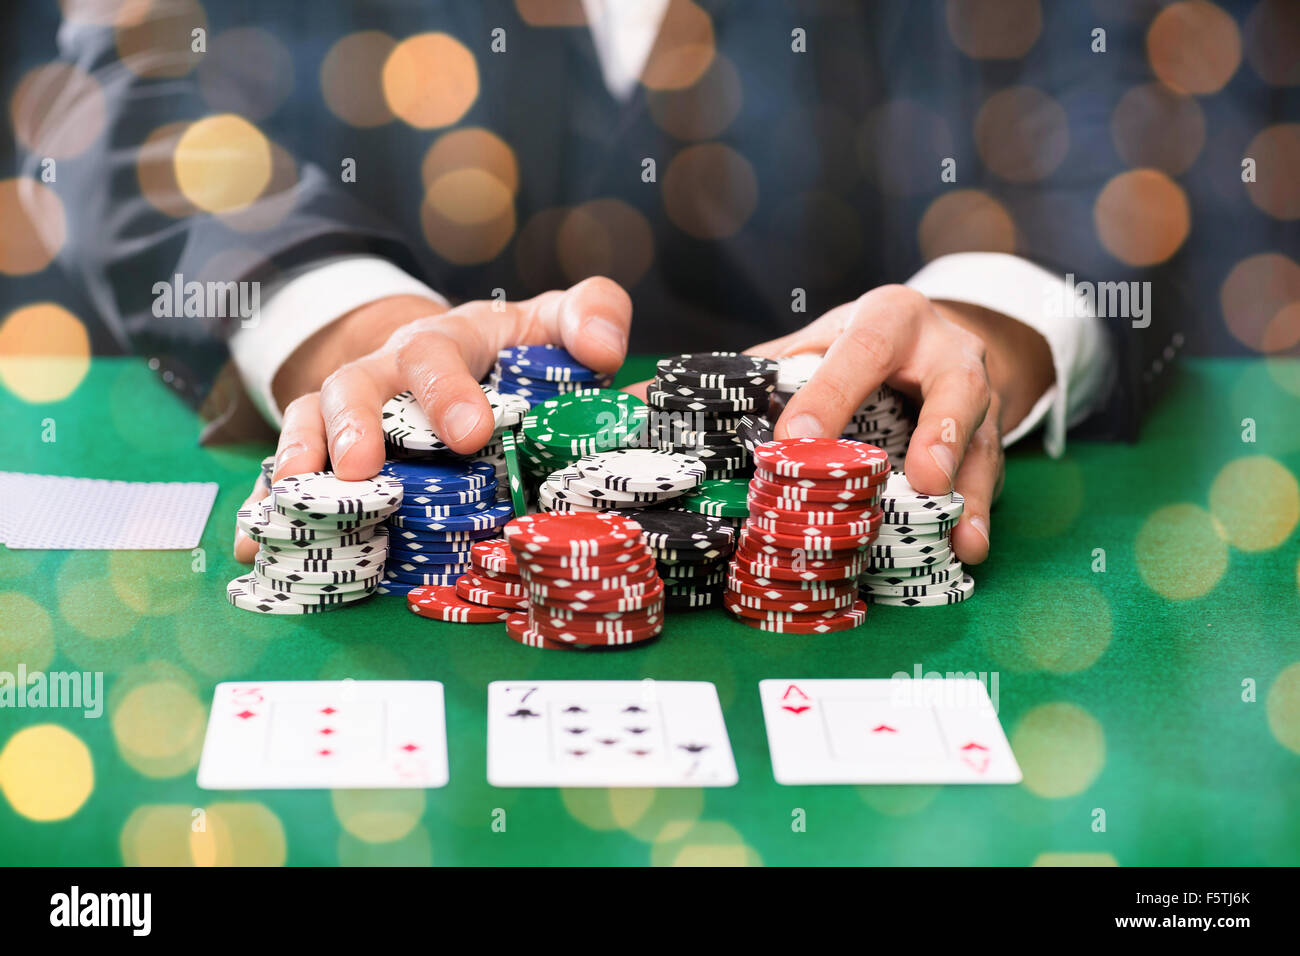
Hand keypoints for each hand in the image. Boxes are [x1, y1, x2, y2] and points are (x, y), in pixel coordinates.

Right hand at [234, 277, 632, 560]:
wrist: (445, 361)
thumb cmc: (509, 354)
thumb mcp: (548, 326)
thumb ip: (588, 316)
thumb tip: (602, 350)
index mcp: (444, 343)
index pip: (437, 353)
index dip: (449, 391)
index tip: (473, 434)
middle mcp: (383, 374)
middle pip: (353, 385)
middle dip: (353, 426)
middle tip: (361, 470)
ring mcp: (345, 413)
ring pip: (306, 422)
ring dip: (296, 461)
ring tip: (291, 501)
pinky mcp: (325, 453)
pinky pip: (287, 473)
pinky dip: (268, 505)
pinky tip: (257, 542)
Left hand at [748, 285, 1054, 564]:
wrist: (935, 338)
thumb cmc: (862, 345)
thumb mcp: (822, 339)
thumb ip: (770, 366)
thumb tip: (690, 402)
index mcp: (891, 318)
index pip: (863, 350)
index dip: (830, 395)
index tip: (795, 439)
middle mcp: (947, 351)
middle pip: (956, 385)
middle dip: (941, 433)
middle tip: (925, 480)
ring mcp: (980, 396)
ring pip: (982, 439)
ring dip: (969, 490)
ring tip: (958, 536)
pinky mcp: (992, 435)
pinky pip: (991, 474)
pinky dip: (980, 513)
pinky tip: (968, 547)